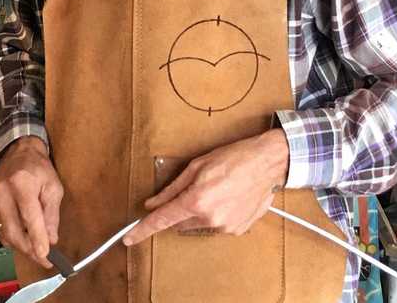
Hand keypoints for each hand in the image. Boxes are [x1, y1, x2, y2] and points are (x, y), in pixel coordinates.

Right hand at [0, 136, 63, 266]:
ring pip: (3, 234)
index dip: (37, 239)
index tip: (45, 255)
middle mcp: (2, 192)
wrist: (17, 153)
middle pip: (13, 231)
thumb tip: (51, 239)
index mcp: (22, 183)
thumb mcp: (53, 187)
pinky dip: (10, 238)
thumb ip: (52, 214)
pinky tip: (22, 238)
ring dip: (20, 247)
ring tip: (34, 250)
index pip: (29, 217)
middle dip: (29, 249)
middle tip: (42, 259)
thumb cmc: (38, 169)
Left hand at [122, 129, 288, 245]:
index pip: (161, 220)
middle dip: (181, 209)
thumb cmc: (234, 158)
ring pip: (198, 224)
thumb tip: (152, 203)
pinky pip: (216, 226)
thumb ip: (171, 189)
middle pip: (179, 222)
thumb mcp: (196, 166)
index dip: (142, 229)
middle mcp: (210, 218)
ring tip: (217, 190)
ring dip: (200, 212)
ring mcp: (225, 227)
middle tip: (196, 188)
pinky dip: (217, 215)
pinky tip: (228, 198)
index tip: (129, 238)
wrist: (268, 162)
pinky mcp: (237, 230)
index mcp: (196, 200)